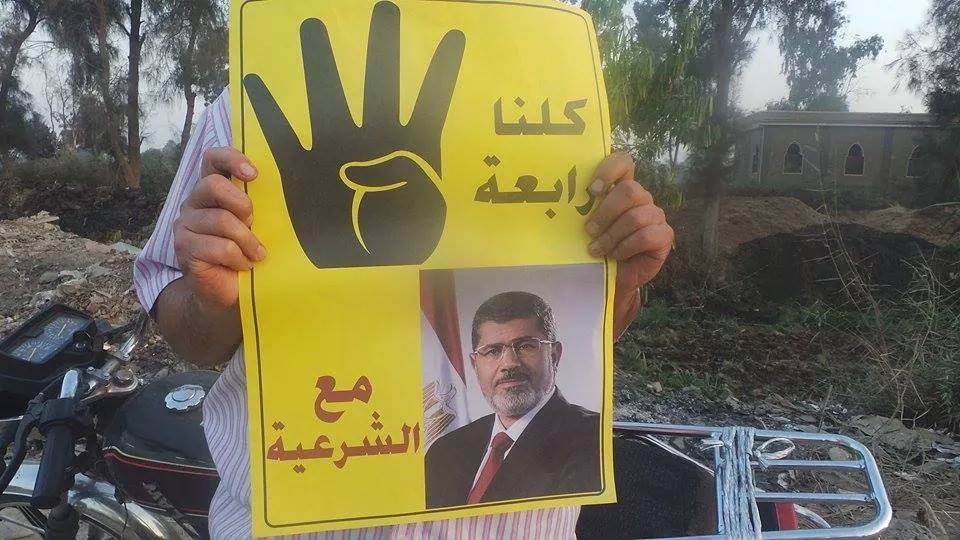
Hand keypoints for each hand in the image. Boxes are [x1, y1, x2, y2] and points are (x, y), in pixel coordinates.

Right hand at [173, 148, 264, 309]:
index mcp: (212, 191)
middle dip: (242, 205)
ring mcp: (186, 225)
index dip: (231, 159)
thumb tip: (286, 189)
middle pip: (214, 185)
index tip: (254, 174)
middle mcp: (194, 203)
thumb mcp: (256, 225)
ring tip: (255, 254)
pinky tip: (243, 265)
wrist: (227, 293)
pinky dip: (238, 258)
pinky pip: (219, 247)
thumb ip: (259, 204)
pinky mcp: (185, 248)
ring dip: (247, 240)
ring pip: (221, 220)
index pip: (213, 160)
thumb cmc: (246, 253)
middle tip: (254, 224)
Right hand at [242, 1, 465, 267]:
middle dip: (379, 47)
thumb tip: (354, 166)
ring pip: (323, 99)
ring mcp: (334, 154)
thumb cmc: (399, 245)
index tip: (453, 34)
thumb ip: (400, 177)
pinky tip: (255, 83)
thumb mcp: (421, 211)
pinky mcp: (301, 174)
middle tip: (384, 9)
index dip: (439, 70)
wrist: (360, 278)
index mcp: (406, 149)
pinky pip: (281, 139)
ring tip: (310, 28)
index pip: (426, 101)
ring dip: (317, 65)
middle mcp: (368, 142)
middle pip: (374, 84)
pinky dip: (268, 112)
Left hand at [584, 152, 673, 335]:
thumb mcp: (589, 225)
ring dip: (611, 236)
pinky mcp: (664, 234)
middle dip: (605, 213)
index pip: (624, 162)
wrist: (614, 276)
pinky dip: (625, 247)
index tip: (591, 191)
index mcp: (623, 188)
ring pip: (635, 217)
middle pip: (629, 191)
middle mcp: (642, 198)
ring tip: (597, 249)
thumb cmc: (599, 247)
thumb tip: (563, 202)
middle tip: (589, 230)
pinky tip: (615, 255)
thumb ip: (585, 210)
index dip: (609, 170)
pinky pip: (645, 236)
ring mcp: (656, 215)